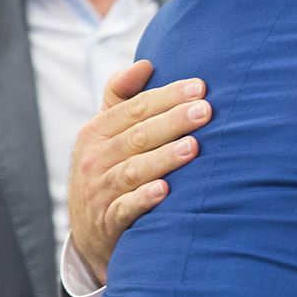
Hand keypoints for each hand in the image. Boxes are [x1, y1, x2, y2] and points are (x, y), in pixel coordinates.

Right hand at [67, 60, 210, 280]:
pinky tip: (165, 190)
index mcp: (96, 132)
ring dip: (163, 158)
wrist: (89, 233)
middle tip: (206, 111)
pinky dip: (143, 199)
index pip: (135, 108)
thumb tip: (146, 63)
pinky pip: (125, 208)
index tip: (200, 87)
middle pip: (137, 136)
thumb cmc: (108, 171)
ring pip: (133, 170)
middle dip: (173, 122)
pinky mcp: (107, 222)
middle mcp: (94, 159)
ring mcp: (99, 191)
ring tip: (193, 147)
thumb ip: (120, 97)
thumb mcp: (104, 134)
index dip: (167, 96)